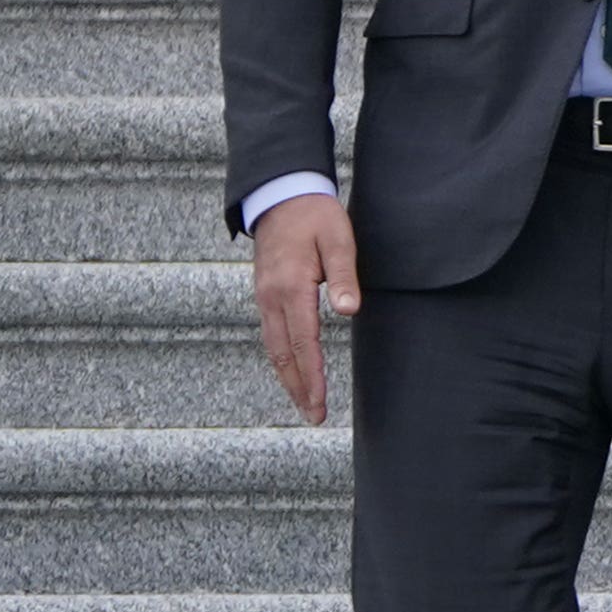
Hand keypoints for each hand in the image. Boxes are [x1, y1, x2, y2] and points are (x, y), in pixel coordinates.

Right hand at [248, 192, 360, 426]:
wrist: (281, 195)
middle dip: (299, 387)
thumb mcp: (338, 239)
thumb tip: (348, 310)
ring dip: (288, 377)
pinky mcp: (265, 294)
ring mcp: (264, 297)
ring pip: (274, 347)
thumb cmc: (316, 216)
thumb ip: (344, 276)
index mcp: (292, 287)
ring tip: (304, 403)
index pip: (304, 342)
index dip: (312, 376)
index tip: (320, 402)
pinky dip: (282, 358)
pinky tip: (293, 371)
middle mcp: (271, 297)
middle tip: (313, 416)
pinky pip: (272, 334)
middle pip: (283, 353)